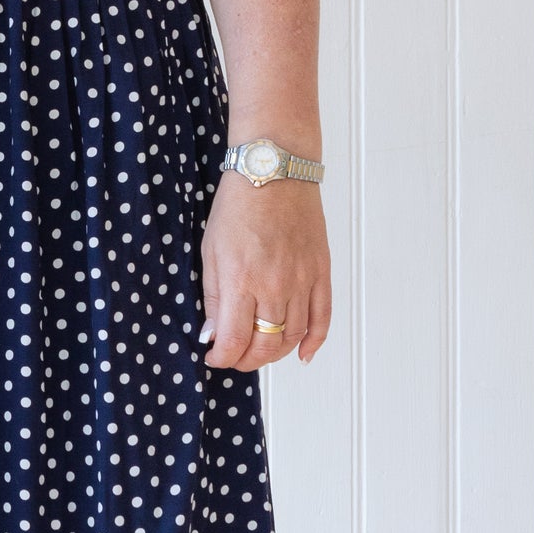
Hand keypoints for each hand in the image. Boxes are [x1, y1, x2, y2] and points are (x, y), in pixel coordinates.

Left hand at [200, 175, 330, 370]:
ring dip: (275, 353)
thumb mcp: (211, 251)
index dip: (222, 359)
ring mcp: (302, 280)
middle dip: (246, 361)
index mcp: (242, 280)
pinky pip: (322, 318)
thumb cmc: (238, 207)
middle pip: (266, 345)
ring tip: (259, 351)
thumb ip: (213, 297)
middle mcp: (275, 285)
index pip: (234, 341)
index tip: (214, 357)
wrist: (275, 172)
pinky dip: (314, 341)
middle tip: (235, 358)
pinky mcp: (321, 272)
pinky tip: (302, 354)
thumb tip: (212, 335)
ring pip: (293, 337)